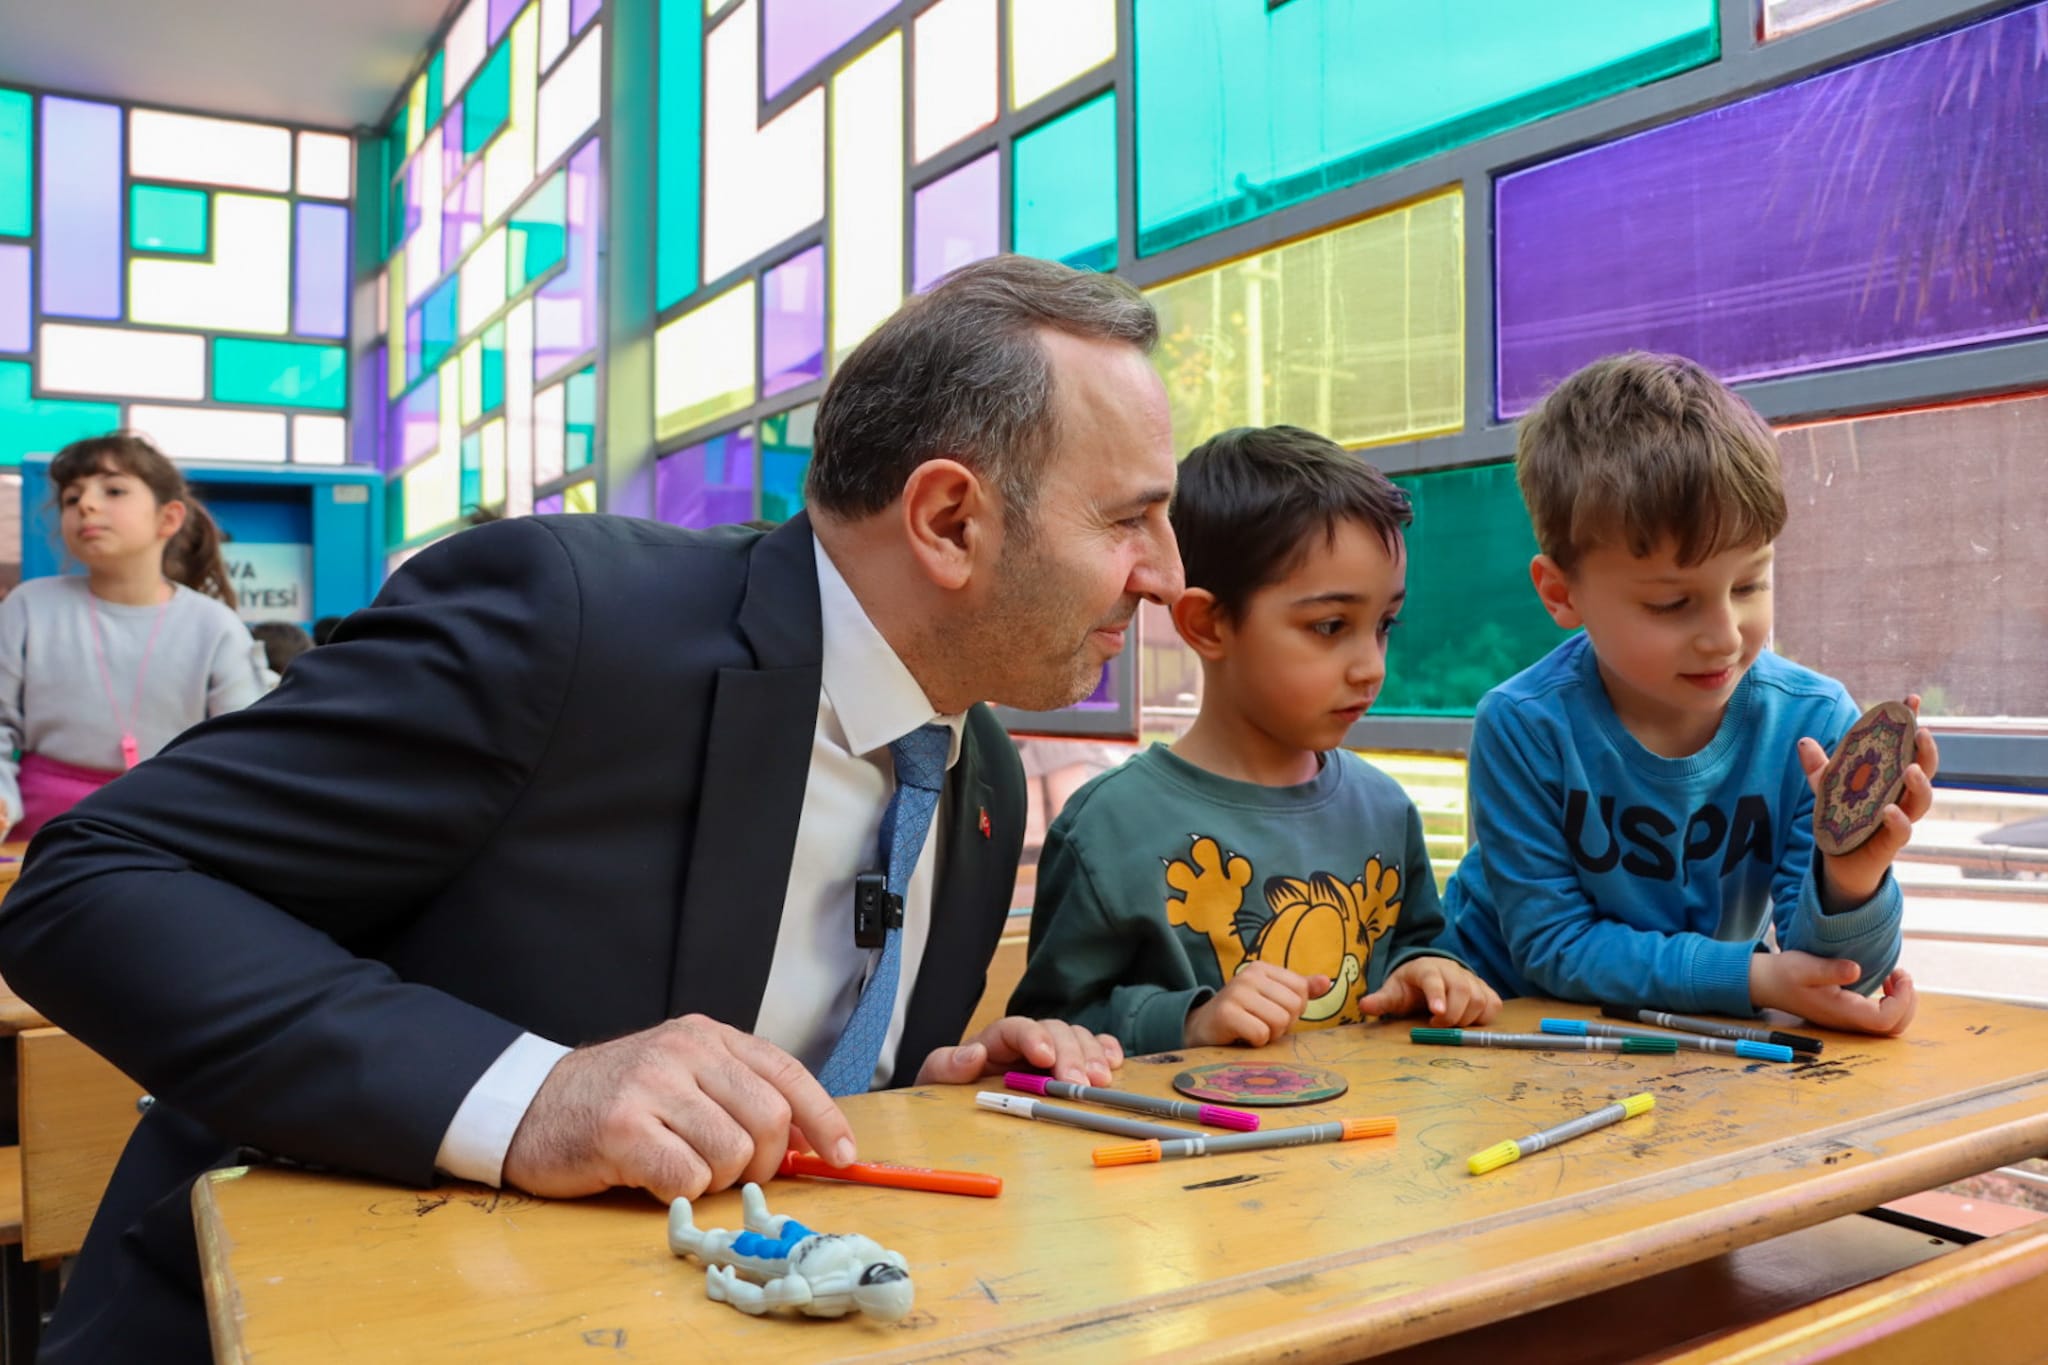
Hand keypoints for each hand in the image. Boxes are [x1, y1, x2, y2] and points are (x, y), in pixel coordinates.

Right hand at [502, 1014, 853, 1202]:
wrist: (530, 1105)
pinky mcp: (622, 1129)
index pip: (787, 1074)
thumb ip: (738, 1094)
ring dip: (714, 1179)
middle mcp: (685, 1051)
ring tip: (679, 1165)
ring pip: (730, 1154)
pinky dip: (679, 1191)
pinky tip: (653, 1175)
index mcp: (708, 1036)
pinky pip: (686, 1178)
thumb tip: (805, 1139)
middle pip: (768, 1119)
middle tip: (731, 1172)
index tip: (843, 1156)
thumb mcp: (682, 1076)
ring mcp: (652, 1086)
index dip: (824, 1119)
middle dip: (761, 1161)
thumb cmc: (615, 1099)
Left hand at [916, 1016, 1122, 1085]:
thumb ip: (946, 1065)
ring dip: (1091, 1056)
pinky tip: (1114, 1063)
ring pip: (1075, 1038)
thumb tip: (974, 1053)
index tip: (1045, 1058)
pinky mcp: (1067, 1066)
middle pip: (1053, 1031)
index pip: (1015, 1027)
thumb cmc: (948, 1093)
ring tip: (1100, 1081)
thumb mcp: (934, 1080)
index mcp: (993, 1041)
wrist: (955, 1108)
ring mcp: (1049, 1053)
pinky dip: (1105, 1051)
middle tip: (1081, 1084)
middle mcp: (1024, 1042)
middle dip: (1070, 1055)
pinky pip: (1091, 1049)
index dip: (1033, 1037)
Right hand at [1184, 961, 1328, 1046]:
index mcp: (1262, 969)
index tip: (1271, 1012)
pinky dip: (1256, 1043)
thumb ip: (1299, 990)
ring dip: (1269, 1035)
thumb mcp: (1272, 999)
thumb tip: (1327, 982)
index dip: (1293, 1009)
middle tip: (1260, 1024)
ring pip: (1279, 1021)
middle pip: (1294, 1006)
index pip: (1302, 990)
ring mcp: (1236, 992)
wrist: (1202, 1029)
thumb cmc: (1243, 1015)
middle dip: (1282, 1024)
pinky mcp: (1226, 1013)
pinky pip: (1261, 1034)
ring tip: (1251, 1030)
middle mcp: (1249, 975)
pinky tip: (1242, 1037)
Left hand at [1359, 956, 1501, 1026]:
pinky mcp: (1485, 990)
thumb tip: (1364, 1005)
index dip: (1437, 995)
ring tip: (1448, 1023)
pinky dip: (1483, 1018)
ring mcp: (1472, 979)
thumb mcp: (1394, 992)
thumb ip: (1381, 1000)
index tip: (1437, 1013)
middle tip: (1437, 1025)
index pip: (1434, 979)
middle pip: (1462, 991)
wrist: (1429, 975)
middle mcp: (1453, 970)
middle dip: (1452, 1015)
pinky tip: (1467, 1021)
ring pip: (1479, 1000)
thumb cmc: (1410, 986)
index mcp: (1427, 968)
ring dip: (1466, 1019)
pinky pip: (1493, 1005)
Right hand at [1751, 952, 1917, 1035]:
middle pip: (1894, 1027)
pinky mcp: (1850, 1013)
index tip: (1898, 974)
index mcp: (1842, 1012)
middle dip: (1907, 1002)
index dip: (1901, 1001)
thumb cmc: (1784, 974)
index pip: (1885, 1020)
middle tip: (1901, 975)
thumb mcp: (1803, 966)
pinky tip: (1884, 981)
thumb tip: (1857, 970)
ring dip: (1902, 1001)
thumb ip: (1829, 970)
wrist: (1767, 983)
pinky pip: (1882, 1016)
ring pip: (1891, 1024)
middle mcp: (1849, 1021)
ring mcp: (1850, 1019)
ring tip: (1894, 976)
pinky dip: (1892, 1000)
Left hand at [1800, 694, 1940, 910]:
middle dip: (1926, 750)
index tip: (1911, 699)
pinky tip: (1891, 810)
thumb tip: (1804, 741)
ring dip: (1920, 784)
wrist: (1839, 861)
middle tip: (1921, 731)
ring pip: (1921, 800)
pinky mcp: (1890, 843)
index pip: (1906, 747)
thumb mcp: (1828, 790)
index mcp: (1890, 778)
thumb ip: (1819, 767)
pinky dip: (1899, 821)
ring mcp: (1900, 819)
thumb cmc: (1843, 819)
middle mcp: (1902, 796)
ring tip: (1909, 769)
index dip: (1912, 723)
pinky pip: (1902, 831)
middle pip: (1925, 770)